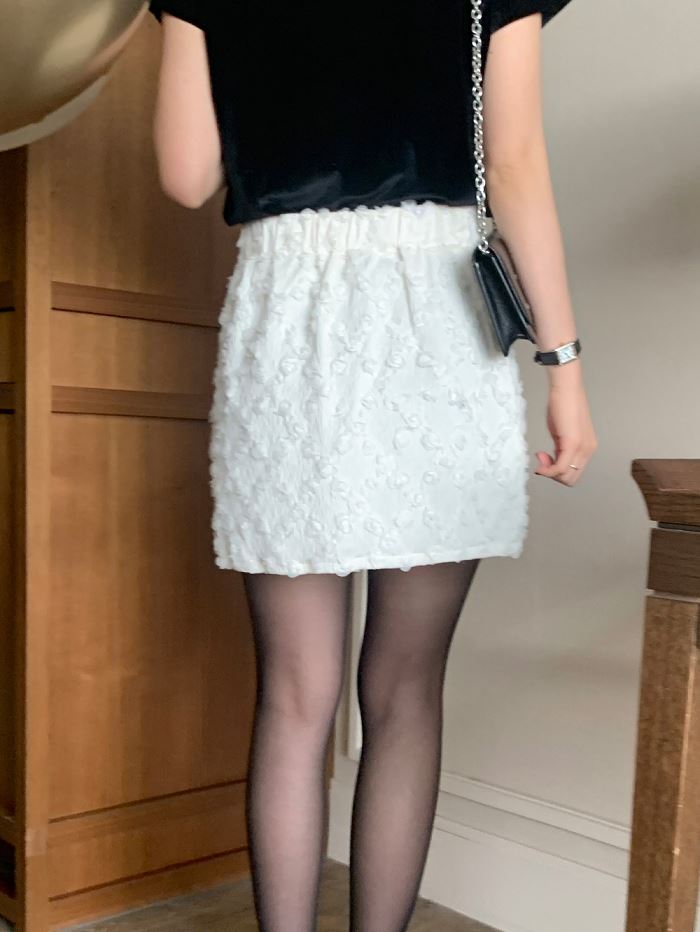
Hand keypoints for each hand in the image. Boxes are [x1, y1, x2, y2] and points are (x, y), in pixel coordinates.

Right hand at [534, 371, 596, 485]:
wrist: (566, 389)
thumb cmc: (563, 405)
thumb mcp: (562, 433)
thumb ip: (560, 448)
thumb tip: (551, 460)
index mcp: (587, 448)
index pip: (574, 473)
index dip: (557, 471)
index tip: (544, 457)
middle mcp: (588, 451)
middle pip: (570, 479)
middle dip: (553, 474)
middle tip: (542, 458)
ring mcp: (581, 448)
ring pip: (566, 477)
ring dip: (550, 472)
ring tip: (541, 455)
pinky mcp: (572, 444)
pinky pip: (560, 468)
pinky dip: (548, 470)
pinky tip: (539, 463)